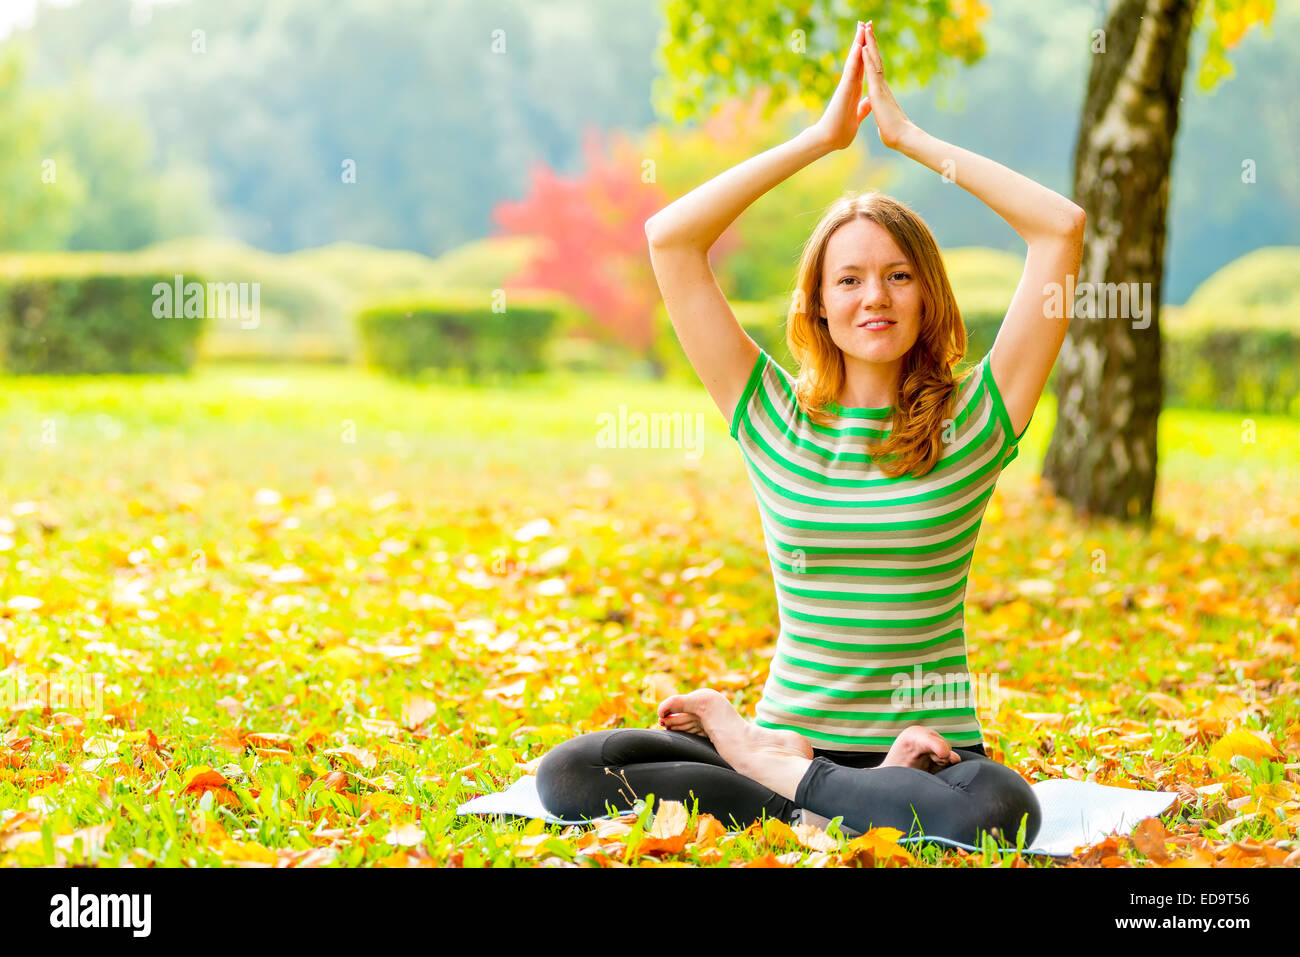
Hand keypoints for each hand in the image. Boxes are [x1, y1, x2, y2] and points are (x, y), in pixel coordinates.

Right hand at [807, 21, 873, 151]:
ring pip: (854, 60)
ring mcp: (846, 86)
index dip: (866, 53)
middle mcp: (850, 85)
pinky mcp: (844, 90)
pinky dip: (855, 57)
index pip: (863, 68)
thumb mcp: (857, 118)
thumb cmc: (841, 132)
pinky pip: (851, 70)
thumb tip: (868, 103)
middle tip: (865, 23)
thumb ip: (862, 109)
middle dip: (862, 41)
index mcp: (854, 91)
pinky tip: (858, 44)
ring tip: (862, 25)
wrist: (830, 141)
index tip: (870, 39)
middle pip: (858, 59)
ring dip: (858, 42)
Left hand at [860, 20, 915, 150]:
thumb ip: (883, 117)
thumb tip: (884, 122)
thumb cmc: (894, 134)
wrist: (903, 139)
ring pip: (874, 61)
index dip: (871, 56)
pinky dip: (868, 58)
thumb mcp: (885, 122)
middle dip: (871, 43)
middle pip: (876, 60)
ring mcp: (881, 87)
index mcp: (881, 93)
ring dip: (869, 44)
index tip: (867, 43)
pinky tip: (864, 47)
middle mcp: (882, 86)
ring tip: (866, 28)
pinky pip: (872, 71)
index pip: (874, 70)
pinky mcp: (878, 92)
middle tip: (868, 26)